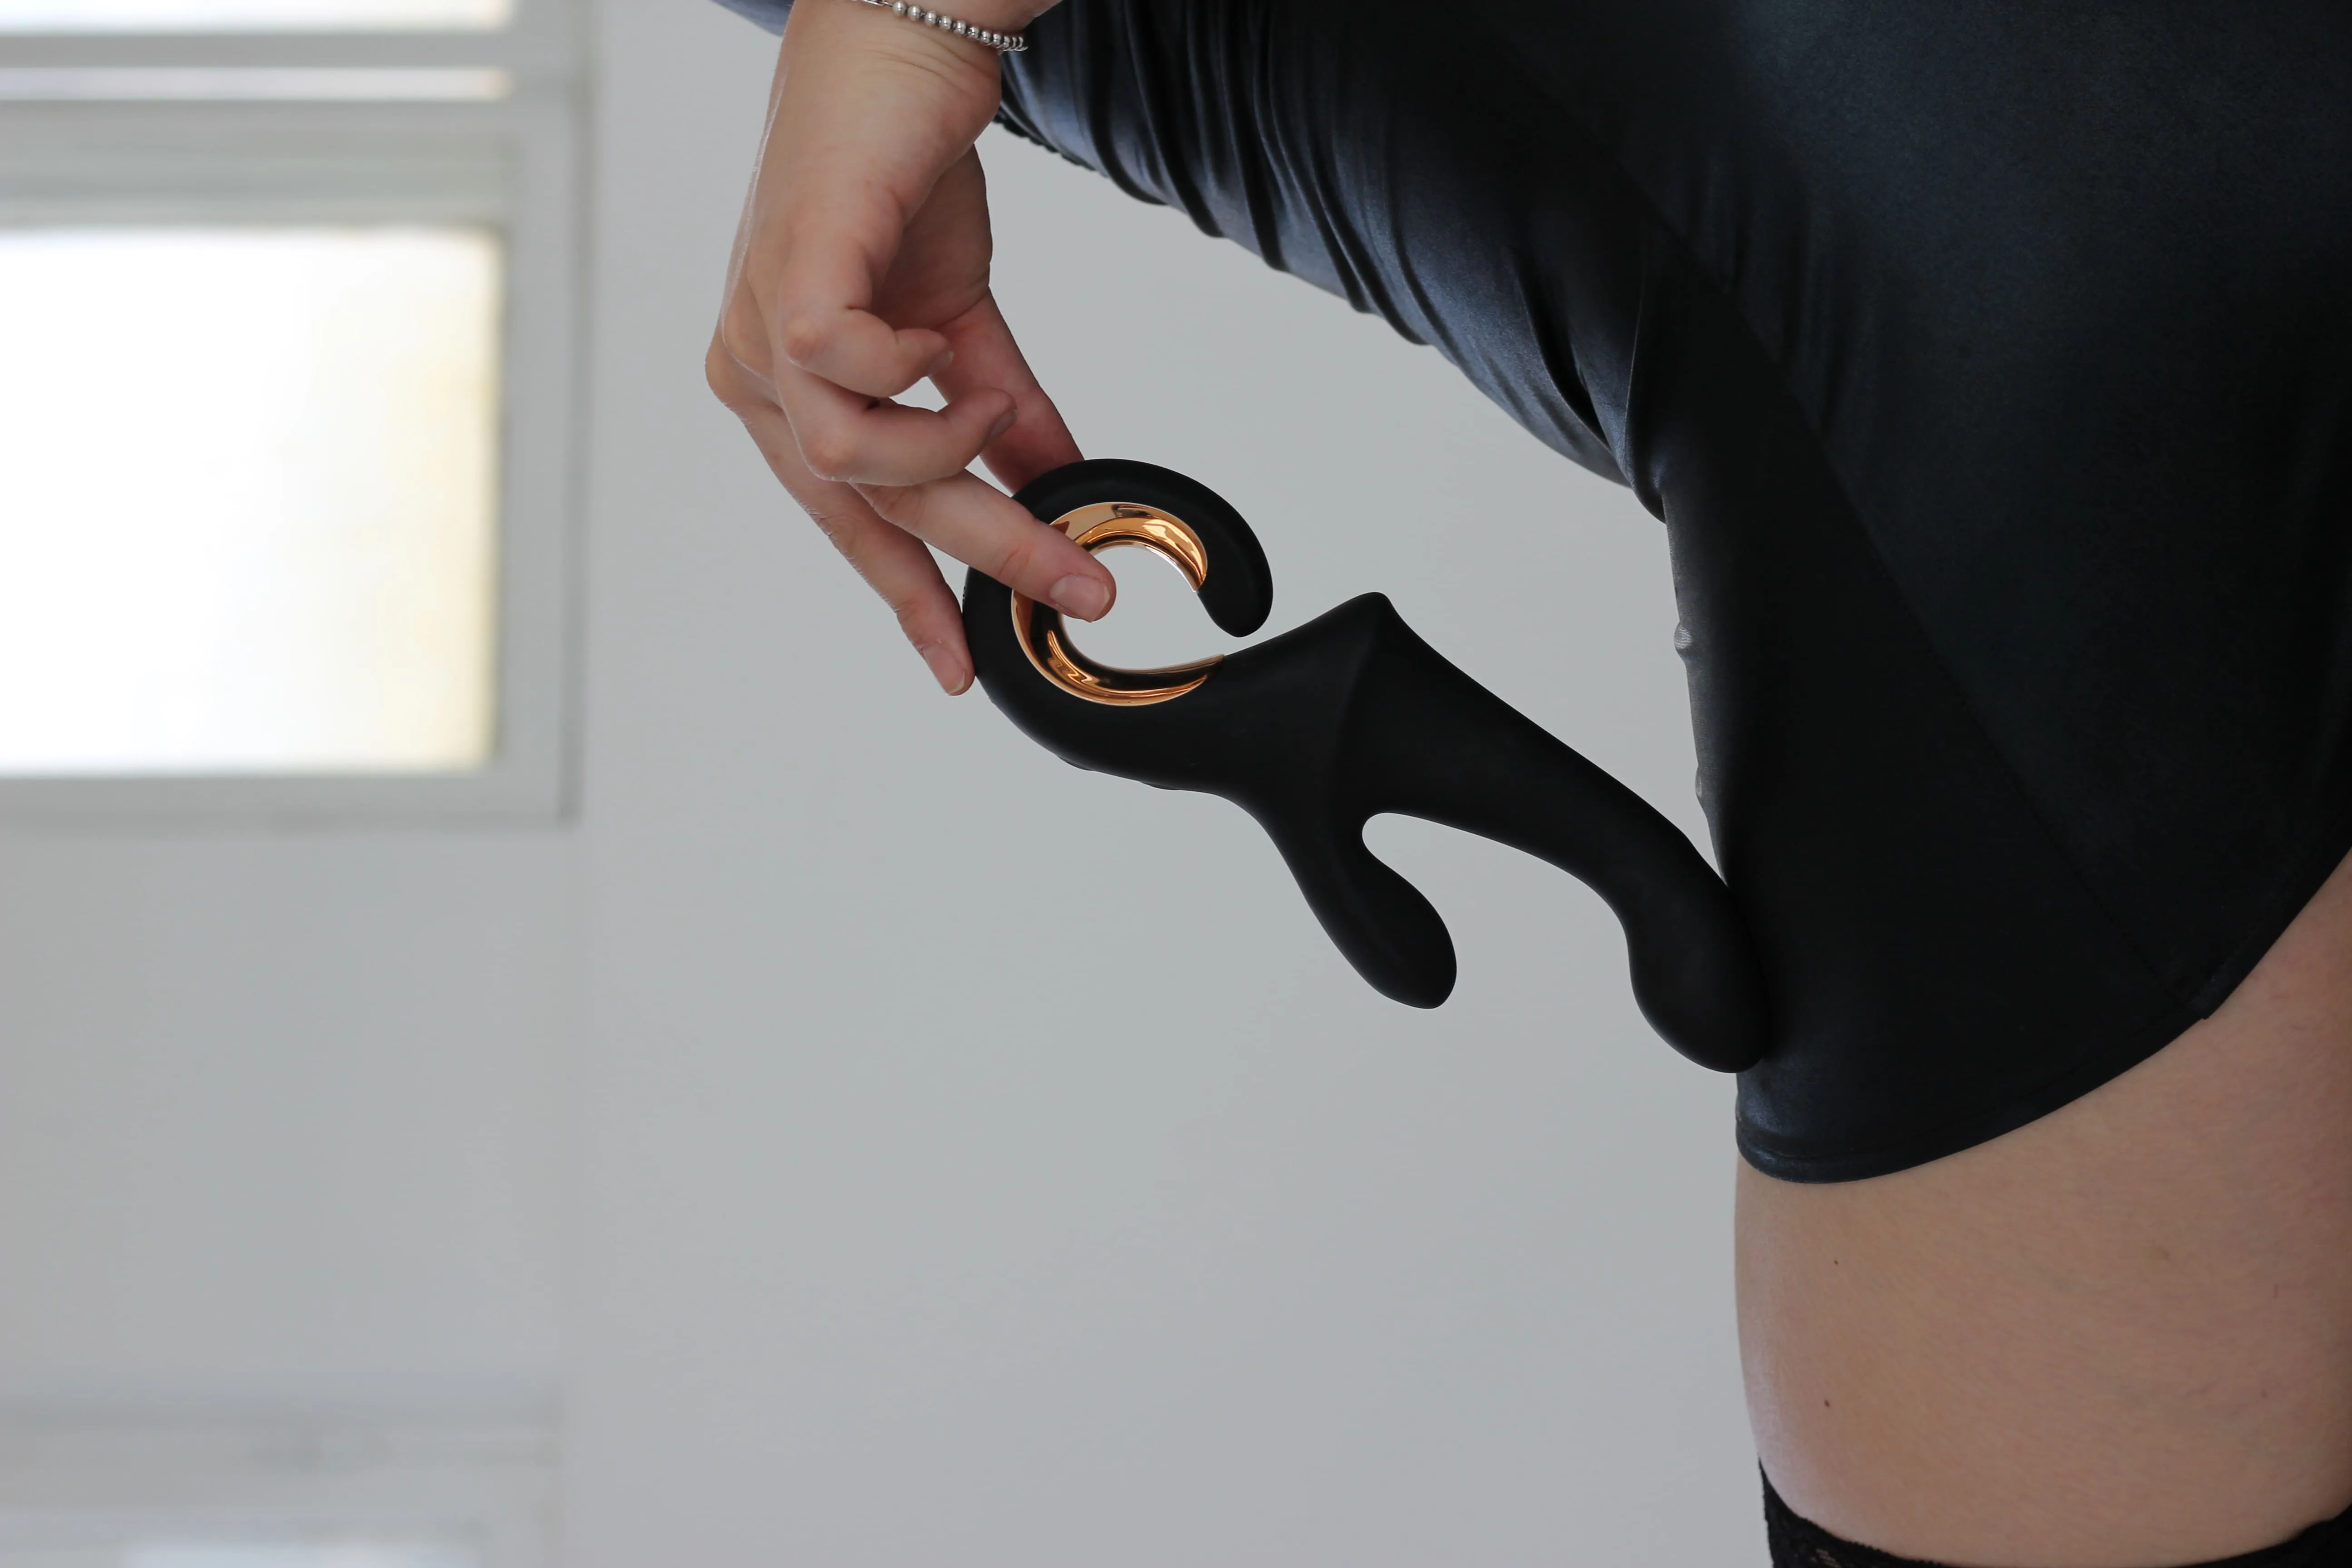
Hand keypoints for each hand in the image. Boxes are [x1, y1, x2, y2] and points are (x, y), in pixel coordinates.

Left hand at [707, 0, 1099, 694]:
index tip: (966, 664)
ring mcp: (758, 334)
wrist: (892, 60)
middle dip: (983, 554)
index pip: (851, 528)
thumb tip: (1059, 486)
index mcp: (791, 398)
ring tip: (997, 401)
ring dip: (947, 449)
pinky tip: (951, 345)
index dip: (914, 599)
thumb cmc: (905, 183)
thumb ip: (1004, 415)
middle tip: (1076, 581)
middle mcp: (759, 378)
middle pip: (868, 510)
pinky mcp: (783, 284)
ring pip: (850, 464)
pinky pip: (847, 374)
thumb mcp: (964, 325)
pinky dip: (916, 374)